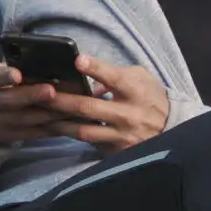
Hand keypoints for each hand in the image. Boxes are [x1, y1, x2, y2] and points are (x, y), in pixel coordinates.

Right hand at [0, 63, 61, 144]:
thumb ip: (9, 70)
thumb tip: (42, 64)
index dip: (4, 76)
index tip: (17, 75)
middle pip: (11, 102)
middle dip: (32, 96)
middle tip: (51, 91)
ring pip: (26, 119)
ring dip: (49, 113)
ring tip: (69, 106)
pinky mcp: (11, 136)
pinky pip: (35, 133)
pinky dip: (54, 127)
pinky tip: (70, 121)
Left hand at [42, 54, 169, 154]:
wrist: (171, 128)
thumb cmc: (150, 96)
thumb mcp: (140, 77)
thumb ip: (114, 74)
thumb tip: (86, 78)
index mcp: (136, 90)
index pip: (114, 78)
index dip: (95, 68)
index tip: (78, 60)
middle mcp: (128, 114)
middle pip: (89, 107)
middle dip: (61, 101)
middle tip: (41, 94)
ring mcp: (122, 135)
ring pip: (84, 130)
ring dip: (59, 123)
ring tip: (39, 115)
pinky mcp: (117, 151)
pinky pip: (89, 143)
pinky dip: (72, 135)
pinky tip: (55, 129)